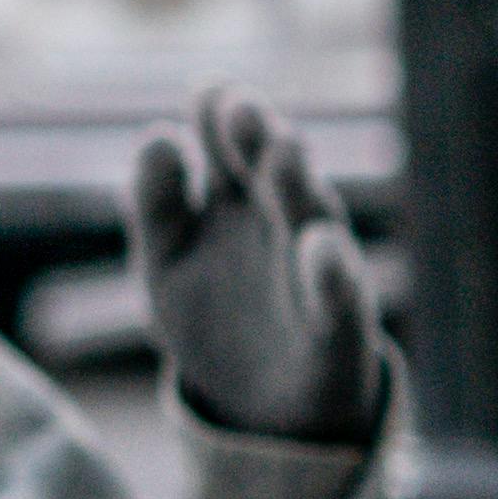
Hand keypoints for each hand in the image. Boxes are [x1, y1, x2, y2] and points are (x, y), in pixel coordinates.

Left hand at [126, 89, 379, 442]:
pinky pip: (340, 296)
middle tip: (240, 109)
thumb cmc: (215, 316)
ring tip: (283, 153)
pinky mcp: (339, 325)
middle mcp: (283, 220)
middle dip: (258, 136)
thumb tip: (159, 134)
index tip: (210, 93)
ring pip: (311, 218)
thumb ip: (157, 201)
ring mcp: (315, 269)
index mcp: (240, 197)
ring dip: (296, 185)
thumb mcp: (166, 259)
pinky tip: (322, 251)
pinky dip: (333, 273)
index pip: (229, 143)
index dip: (219, 118)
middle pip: (273, 168)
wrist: (263, 405)